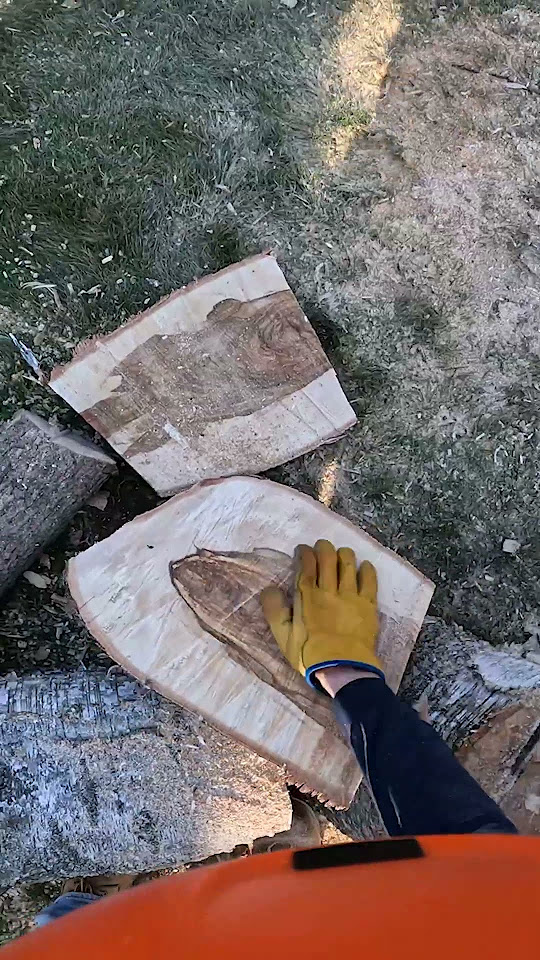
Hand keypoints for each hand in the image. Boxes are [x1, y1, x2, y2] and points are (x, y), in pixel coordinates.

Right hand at [261, 539, 383, 689]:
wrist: (342, 669)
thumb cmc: (309, 655)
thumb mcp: (283, 637)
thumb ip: (274, 611)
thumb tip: (268, 589)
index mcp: (307, 596)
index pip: (306, 564)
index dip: (305, 552)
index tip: (303, 550)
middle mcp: (329, 590)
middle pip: (328, 558)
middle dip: (323, 547)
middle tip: (321, 546)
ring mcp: (350, 596)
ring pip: (348, 564)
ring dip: (344, 554)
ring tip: (341, 554)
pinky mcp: (368, 605)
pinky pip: (369, 580)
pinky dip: (366, 569)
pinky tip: (364, 566)